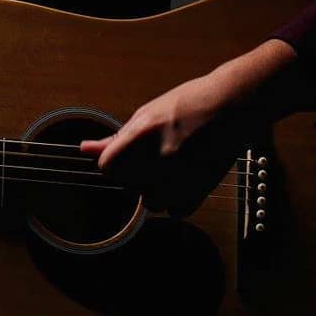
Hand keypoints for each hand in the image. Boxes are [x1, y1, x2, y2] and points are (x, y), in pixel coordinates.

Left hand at [80, 39, 300, 217]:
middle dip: (131, 174)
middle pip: (127, 184)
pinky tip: (180, 179)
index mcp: (144, 132)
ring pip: (150, 203)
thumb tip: (84, 149)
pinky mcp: (202, 189)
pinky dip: (175, 201)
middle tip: (147, 157)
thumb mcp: (146, 114)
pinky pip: (176, 211)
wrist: (231, 106)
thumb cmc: (187, 104)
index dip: (111, 163)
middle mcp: (162, 156)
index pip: (108, 167)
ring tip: (164, 168)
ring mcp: (184, 175)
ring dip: (152, 190)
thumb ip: (115, 138)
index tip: (119, 156)